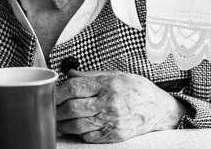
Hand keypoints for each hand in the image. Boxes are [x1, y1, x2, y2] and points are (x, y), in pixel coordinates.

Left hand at [56, 70, 189, 142]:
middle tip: (51, 109)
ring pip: (77, 125)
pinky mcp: (114, 135)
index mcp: (107, 84)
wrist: (159, 109)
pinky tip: (76, 128)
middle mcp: (108, 103)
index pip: (74, 88)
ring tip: (59, 120)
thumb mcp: (116, 75)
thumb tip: (70, 74)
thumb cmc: (137, 89)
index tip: (51, 94)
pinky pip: (89, 137)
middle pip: (72, 108)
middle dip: (57, 110)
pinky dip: (79, 133)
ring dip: (63, 124)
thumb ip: (91, 75)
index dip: (58, 92)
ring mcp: (111, 121)